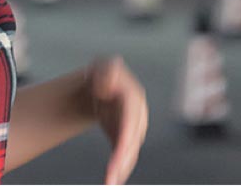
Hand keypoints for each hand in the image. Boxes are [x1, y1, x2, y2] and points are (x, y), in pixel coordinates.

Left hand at [86, 55, 148, 184]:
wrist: (102, 83)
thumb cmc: (103, 72)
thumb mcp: (103, 66)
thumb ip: (106, 73)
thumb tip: (104, 89)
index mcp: (133, 100)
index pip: (130, 122)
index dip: (126, 139)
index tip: (119, 153)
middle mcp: (138, 117)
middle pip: (132, 142)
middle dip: (122, 162)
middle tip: (111, 179)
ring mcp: (134, 129)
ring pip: (130, 153)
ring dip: (121, 169)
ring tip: (109, 183)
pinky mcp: (126, 138)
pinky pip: (124, 155)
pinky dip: (119, 168)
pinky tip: (112, 179)